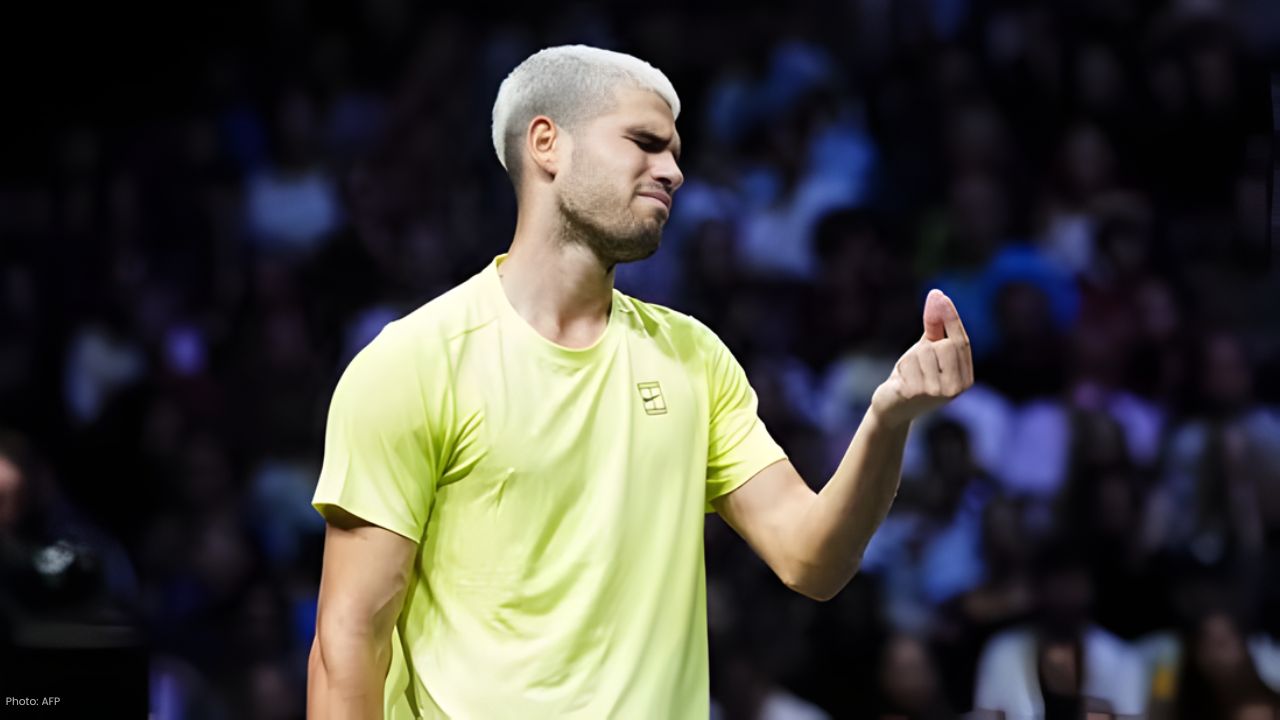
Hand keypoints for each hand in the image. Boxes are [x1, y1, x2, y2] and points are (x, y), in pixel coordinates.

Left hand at [870, 289, 973, 428]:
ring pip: (925, 352)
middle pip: (945, 345)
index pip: (962, 342)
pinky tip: (901, 383)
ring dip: (911, 359)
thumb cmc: (914, 377)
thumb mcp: (927, 350)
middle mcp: (957, 388)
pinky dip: (902, 368)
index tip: (940, 296)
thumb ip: (936, 326)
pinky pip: (909, 363)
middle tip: (917, 365)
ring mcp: (938, 393)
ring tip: (909, 375)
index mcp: (965, 378)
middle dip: (926, 347)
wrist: (892, 408)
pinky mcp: (917, 394)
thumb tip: (938, 295)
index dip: (951, 318)